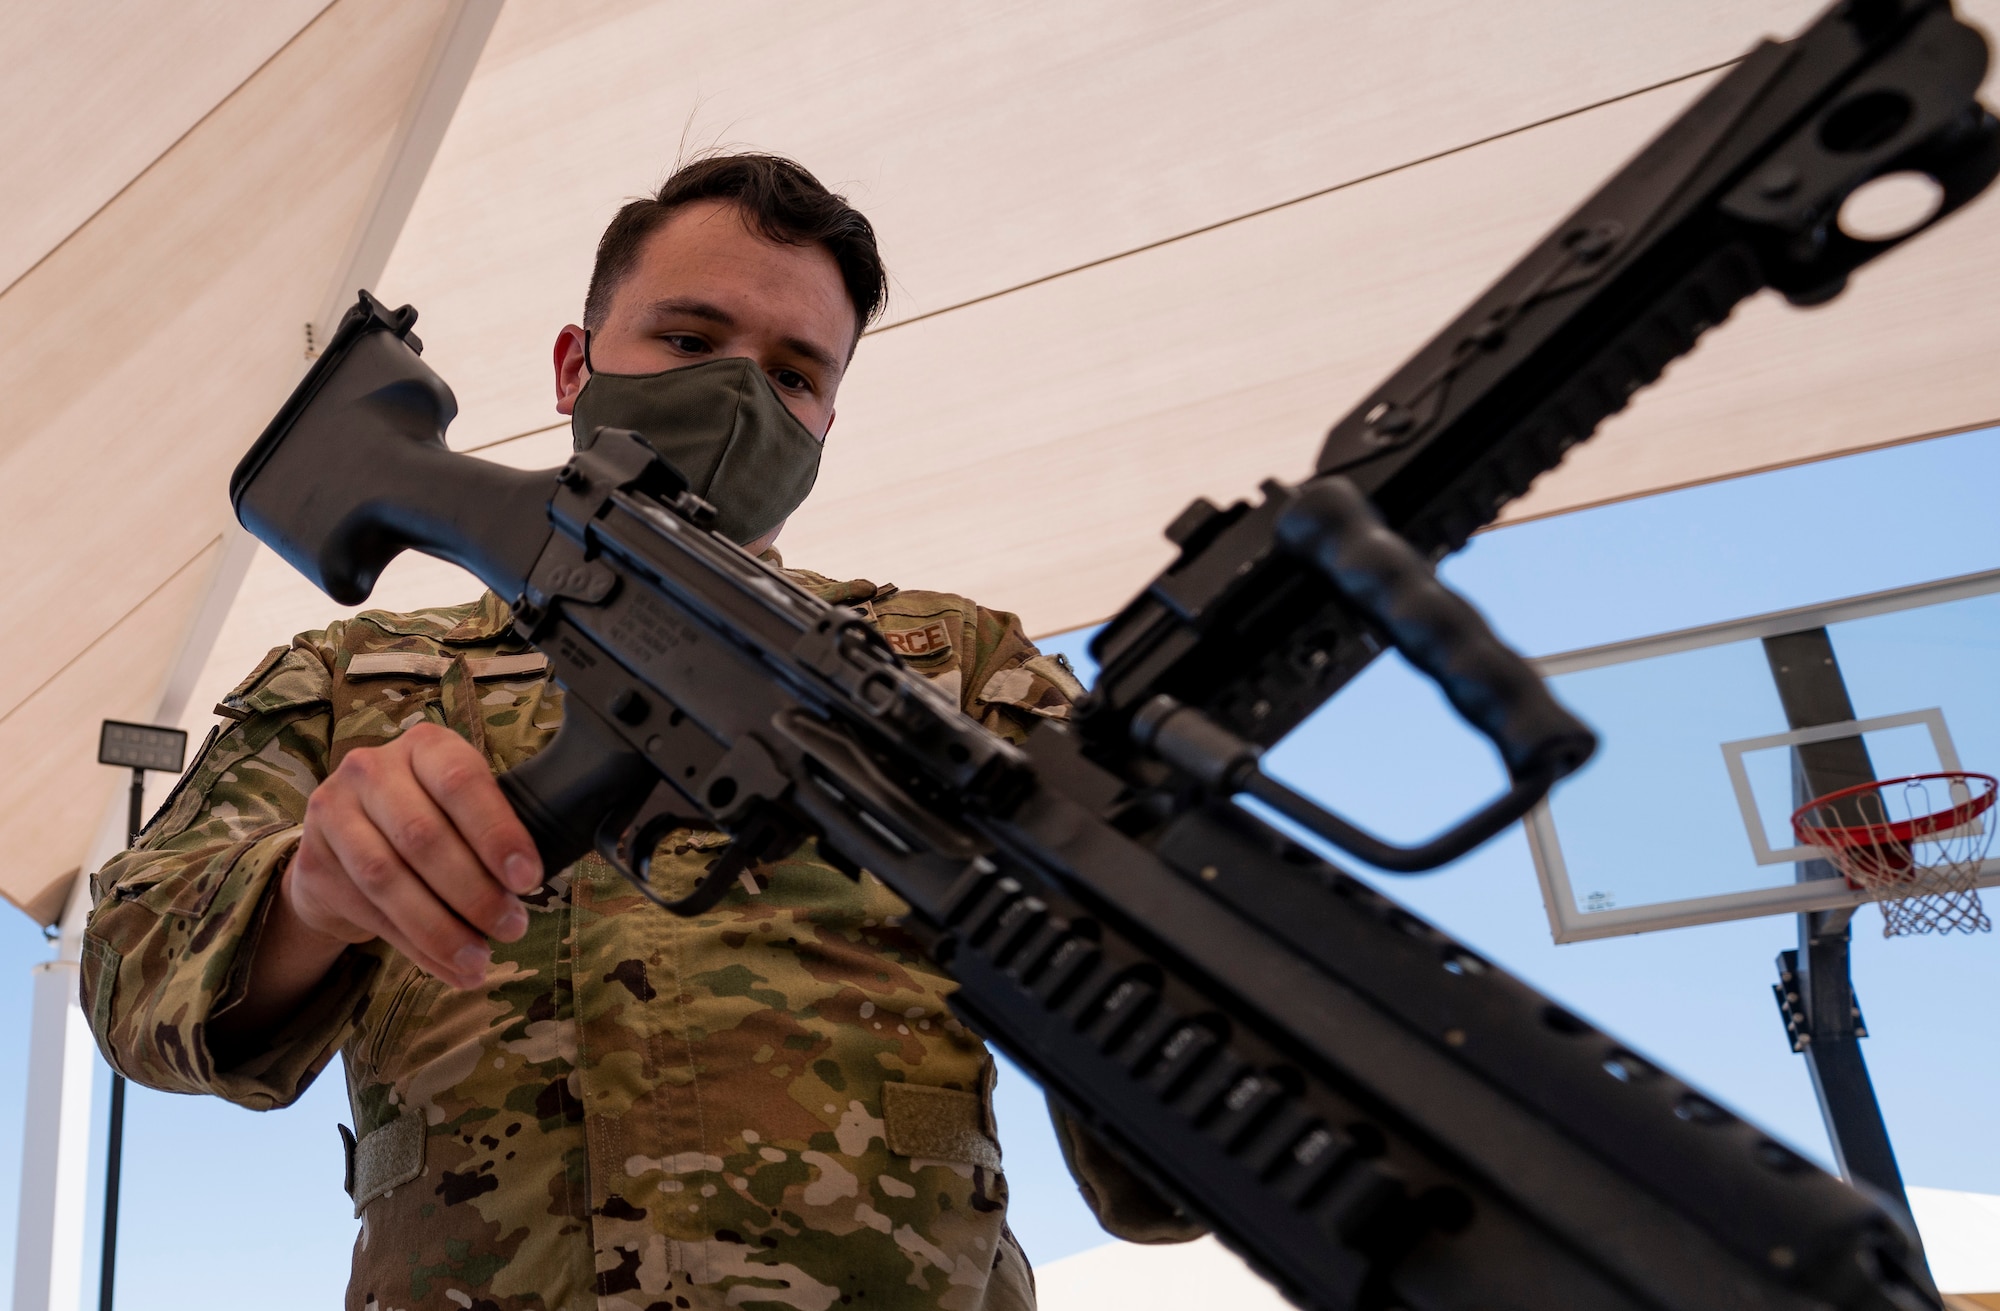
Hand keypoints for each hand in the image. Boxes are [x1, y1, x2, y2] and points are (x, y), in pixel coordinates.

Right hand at [287, 722, 541, 989]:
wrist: (347, 845)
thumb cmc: (428, 819)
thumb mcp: (461, 808)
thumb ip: (493, 830)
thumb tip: (533, 882)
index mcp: (424, 746)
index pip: (460, 781)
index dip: (496, 832)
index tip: (527, 879)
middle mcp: (371, 769)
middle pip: (423, 836)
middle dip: (474, 892)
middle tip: (512, 928)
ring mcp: (334, 812)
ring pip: (388, 879)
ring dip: (441, 928)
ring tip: (479, 959)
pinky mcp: (314, 862)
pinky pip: (369, 912)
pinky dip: (416, 947)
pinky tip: (450, 967)